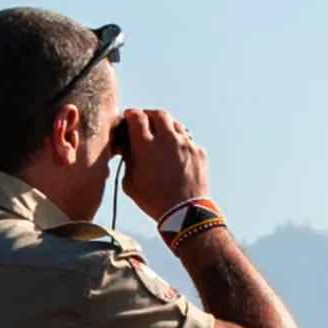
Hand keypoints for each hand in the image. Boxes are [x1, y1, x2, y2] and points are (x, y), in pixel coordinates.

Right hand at [110, 107, 210, 223]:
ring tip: (162, 138)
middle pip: (158, 114)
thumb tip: (128, 147)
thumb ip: (128, 159)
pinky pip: (188, 140)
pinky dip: (180, 143)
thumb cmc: (153, 200)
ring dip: (166, 128)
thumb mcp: (129, 182)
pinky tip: (176, 154)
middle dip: (150, 115)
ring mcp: (185, 143)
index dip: (131, 114)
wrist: (184, 212)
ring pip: (175, 125)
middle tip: (146, 122)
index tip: (129, 117)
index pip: (137, 116)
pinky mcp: (198, 151)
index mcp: (145, 145)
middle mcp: (166, 139)